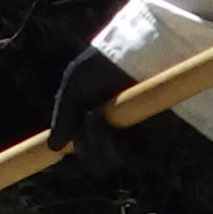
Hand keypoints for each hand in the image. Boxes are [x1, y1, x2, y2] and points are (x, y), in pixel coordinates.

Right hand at [47, 43, 139, 157]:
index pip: (85, 156)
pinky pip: (134, 160)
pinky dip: (115, 149)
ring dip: (96, 147)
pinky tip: (106, 126)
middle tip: (80, 124)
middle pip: (96, 164)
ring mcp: (137, 142)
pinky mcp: (158, 142)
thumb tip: (54, 148)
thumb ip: (64, 115)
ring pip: (110, 163)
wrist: (136, 49)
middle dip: (83, 149)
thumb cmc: (105, 63)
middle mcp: (118, 138)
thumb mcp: (75, 86)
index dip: (72, 163)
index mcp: (98, 128)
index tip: (62, 153)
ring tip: (92, 117)